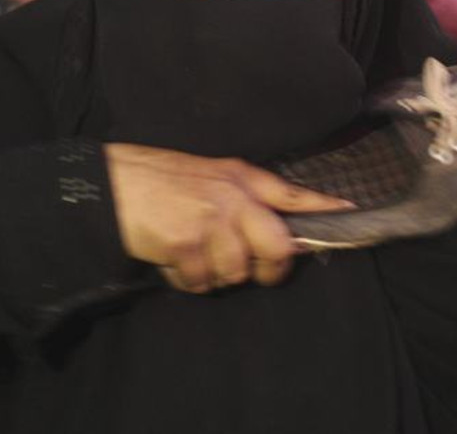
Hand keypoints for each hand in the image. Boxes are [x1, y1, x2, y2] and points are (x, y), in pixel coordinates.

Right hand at [104, 143, 353, 293]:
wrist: (107, 184)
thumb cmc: (154, 179)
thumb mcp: (206, 173)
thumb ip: (239, 195)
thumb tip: (271, 226)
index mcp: (239, 176)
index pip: (291, 193)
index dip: (322, 206)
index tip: (350, 212)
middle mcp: (232, 197)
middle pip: (277, 248)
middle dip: (268, 269)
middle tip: (252, 271)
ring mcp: (210, 221)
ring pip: (235, 272)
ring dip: (213, 275)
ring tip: (190, 254)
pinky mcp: (186, 244)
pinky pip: (200, 283)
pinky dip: (185, 280)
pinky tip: (171, 258)